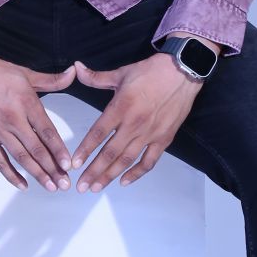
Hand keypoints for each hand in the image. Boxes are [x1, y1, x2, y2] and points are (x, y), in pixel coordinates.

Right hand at [0, 39, 74, 192]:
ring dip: (37, 174)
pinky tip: (22, 185)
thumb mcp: (27, 74)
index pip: (47, 132)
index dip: (59, 150)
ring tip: (50, 186)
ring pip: (21, 157)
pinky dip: (10, 174)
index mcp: (27, 103)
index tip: (68, 166)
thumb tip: (74, 73)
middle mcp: (13, 119)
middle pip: (37, 149)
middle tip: (64, 184)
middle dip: (52, 168)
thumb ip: (53, 80)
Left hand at [70, 52, 204, 191]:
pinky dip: (137, 173)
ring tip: (96, 187)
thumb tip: (76, 69)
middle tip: (81, 186)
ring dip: (110, 175)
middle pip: (110, 153)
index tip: (74, 164)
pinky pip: (149, 161)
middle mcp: (134, 124)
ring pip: (127, 160)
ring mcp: (150, 133)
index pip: (98, 133)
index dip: (85, 150)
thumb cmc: (152, 72)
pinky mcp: (164, 138)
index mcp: (121, 107)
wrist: (183, 72)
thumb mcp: (121, 73)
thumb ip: (96, 77)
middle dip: (93, 171)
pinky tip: (124, 181)